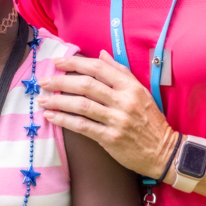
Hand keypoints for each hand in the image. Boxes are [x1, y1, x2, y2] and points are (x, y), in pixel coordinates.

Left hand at [41, 51, 178, 179]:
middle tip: (43, 81)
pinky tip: (51, 117)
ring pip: (81, 105)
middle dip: (60, 81)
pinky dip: (64, 120)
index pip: (98, 68)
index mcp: (130, 86)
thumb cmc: (150, 120)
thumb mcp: (141, 91)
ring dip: (57, 101)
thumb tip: (101, 53)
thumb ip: (121, 72)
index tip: (58, 63)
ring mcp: (117, 120)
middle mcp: (124, 101)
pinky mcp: (111, 138)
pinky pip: (83, 126)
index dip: (75, 63)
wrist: (164, 151)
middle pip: (86, 85)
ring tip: (42, 100)